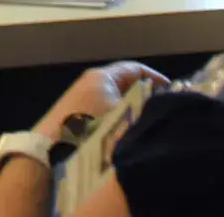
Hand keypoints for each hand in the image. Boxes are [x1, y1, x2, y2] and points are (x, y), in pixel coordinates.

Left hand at [32, 62, 169, 139]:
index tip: (174, 94)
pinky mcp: (71, 121)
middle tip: (164, 115)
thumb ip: (147, 110)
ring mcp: (78, 103)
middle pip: (125, 86)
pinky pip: (102, 118)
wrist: (49, 155)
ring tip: (148, 131)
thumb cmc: (91, 131)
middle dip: (146, 99)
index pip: (136, 69)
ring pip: (114, 104)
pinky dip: (116, 125)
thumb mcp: (127, 119)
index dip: (157, 79)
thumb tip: (162, 109)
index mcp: (102, 77)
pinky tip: (125, 142)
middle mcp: (89, 84)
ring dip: (131, 114)